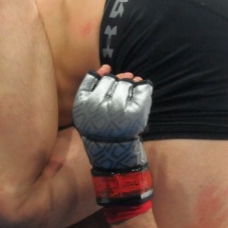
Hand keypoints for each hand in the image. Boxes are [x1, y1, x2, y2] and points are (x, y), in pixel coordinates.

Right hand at [72, 66, 153, 217]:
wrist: (115, 160)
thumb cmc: (102, 135)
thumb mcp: (88, 114)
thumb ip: (93, 90)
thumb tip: (106, 68)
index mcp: (82, 107)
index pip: (94, 79)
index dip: (103, 76)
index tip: (109, 77)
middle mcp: (97, 106)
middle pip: (111, 80)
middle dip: (119, 82)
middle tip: (124, 88)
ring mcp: (117, 110)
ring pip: (126, 84)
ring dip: (131, 85)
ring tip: (132, 93)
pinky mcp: (135, 114)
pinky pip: (142, 90)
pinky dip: (144, 88)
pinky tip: (143, 89)